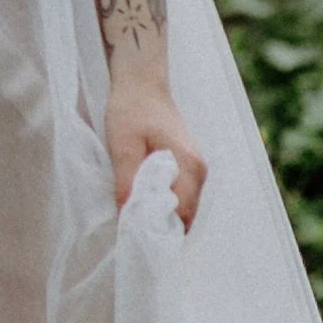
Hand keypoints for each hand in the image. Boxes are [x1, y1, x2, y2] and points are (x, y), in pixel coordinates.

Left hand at [105, 69, 205, 228]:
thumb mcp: (122, 147)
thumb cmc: (131, 111)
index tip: (138, 239)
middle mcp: (199, 169)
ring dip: (163, 216)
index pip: (183, 213)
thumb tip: (128, 219)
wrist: (141, 83)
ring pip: (185, 206)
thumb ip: (127, 183)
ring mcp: (197, 167)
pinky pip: (182, 195)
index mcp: (188, 165)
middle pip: (187, 214)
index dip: (162, 230)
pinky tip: (144, 203)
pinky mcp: (189, 165)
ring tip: (137, 220)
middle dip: (163, 228)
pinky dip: (166, 204)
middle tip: (135, 234)